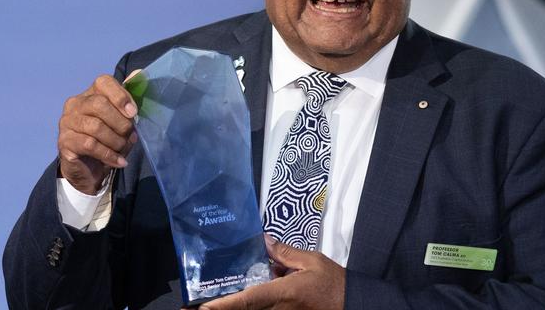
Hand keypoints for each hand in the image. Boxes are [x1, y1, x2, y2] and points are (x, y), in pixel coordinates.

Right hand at [57, 74, 137, 193]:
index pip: (103, 82)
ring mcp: (67, 122)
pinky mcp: (64, 141)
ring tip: (123, 148)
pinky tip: (119, 161)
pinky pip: (90, 145)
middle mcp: (75, 104)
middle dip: (120, 122)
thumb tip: (139, 74)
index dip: (121, 95)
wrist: (90, 168)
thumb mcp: (123, 121)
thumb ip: (129, 100)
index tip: (133, 113)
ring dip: (116, 140)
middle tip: (129, 135)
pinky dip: (109, 155)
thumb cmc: (109, 139)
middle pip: (99, 104)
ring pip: (95, 126)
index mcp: (91, 93)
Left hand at [196, 235, 344, 309]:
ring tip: (209, 303)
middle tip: (192, 308)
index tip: (201, 306)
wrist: (352, 304)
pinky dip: (249, 306)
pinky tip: (239, 300)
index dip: (222, 305)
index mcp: (281, 294)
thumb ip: (284, 252)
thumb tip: (264, 241)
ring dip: (234, 308)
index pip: (246, 300)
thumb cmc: (332, 283)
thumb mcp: (311, 261)